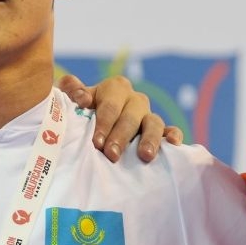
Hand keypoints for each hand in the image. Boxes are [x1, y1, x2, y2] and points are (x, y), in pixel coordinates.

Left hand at [58, 72, 184, 162]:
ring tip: (144, 156)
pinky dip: (173, 135)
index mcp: (115, 88)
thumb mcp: (72, 98)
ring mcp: (148, 115)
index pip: (110, 106)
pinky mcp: (160, 130)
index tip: (96, 142)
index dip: (103, 124)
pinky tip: (172, 144)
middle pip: (130, 117)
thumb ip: (72, 91)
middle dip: (121, 136)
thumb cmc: (80, 110)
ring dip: (149, 139)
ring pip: (154, 123)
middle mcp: (135, 99)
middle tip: (112, 155)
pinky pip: (170, 130)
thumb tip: (81, 97)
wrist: (92, 121)